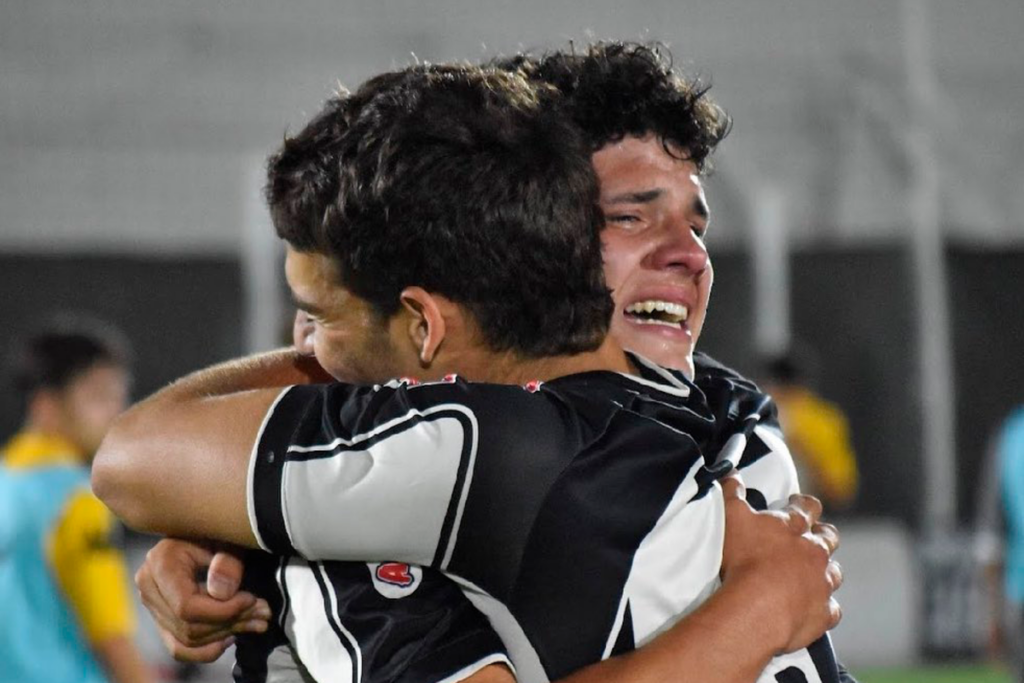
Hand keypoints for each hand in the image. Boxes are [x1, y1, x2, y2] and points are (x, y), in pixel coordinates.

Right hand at [135, 539, 269, 661]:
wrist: (207, 525)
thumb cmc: (221, 528)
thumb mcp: (229, 536)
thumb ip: (228, 560)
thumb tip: (221, 593)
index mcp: (160, 562)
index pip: (187, 607)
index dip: (223, 611)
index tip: (252, 599)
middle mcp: (148, 585)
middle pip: (188, 627)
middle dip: (231, 623)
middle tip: (264, 612)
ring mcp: (152, 603)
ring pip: (186, 639)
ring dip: (225, 635)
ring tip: (257, 621)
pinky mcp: (162, 616)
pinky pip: (179, 646)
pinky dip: (206, 648)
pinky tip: (232, 635)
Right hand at [719, 473, 841, 653]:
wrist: (759, 608)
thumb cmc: (744, 558)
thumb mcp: (731, 516)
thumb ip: (732, 491)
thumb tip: (731, 471)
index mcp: (795, 525)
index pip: (808, 505)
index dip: (802, 503)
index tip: (796, 502)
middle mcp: (816, 551)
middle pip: (828, 537)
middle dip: (822, 535)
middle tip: (811, 536)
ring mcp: (823, 583)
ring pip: (834, 572)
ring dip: (824, 570)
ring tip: (812, 574)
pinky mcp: (823, 612)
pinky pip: (831, 608)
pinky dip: (823, 606)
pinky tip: (813, 606)